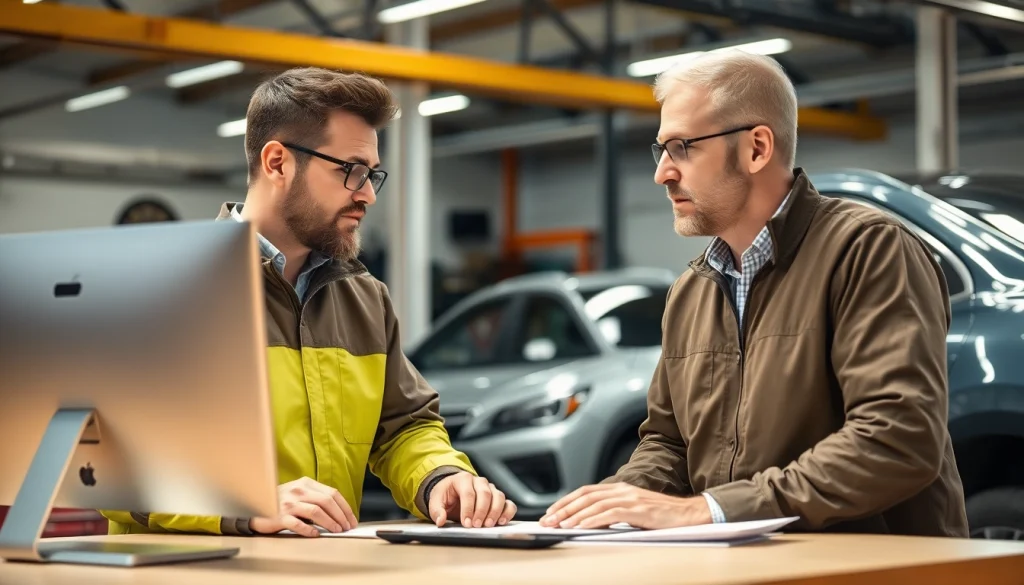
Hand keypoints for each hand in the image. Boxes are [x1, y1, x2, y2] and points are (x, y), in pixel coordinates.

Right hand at [249, 477, 357, 536]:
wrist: (255, 506)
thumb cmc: (281, 502)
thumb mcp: (299, 494)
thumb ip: (316, 499)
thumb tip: (339, 515)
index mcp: (306, 483)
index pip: (332, 493)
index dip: (345, 507)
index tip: (351, 520)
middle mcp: (298, 490)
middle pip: (327, 501)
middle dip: (341, 516)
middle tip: (346, 527)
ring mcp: (288, 503)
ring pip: (316, 512)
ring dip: (330, 523)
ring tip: (336, 531)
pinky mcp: (279, 516)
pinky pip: (298, 524)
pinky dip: (309, 530)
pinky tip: (316, 535)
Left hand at [427, 471, 516, 527]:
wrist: (453, 491)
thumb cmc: (446, 495)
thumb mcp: (436, 500)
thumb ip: (436, 510)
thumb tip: (440, 520)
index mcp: (463, 479)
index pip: (468, 493)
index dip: (468, 509)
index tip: (466, 523)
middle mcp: (479, 481)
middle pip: (485, 494)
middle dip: (482, 511)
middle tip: (477, 526)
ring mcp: (491, 488)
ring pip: (499, 496)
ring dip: (495, 512)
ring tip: (488, 525)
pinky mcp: (498, 498)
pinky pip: (508, 503)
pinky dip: (507, 512)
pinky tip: (501, 521)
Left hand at [538, 482, 711, 528]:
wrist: (691, 515)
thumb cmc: (663, 517)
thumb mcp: (634, 512)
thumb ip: (614, 513)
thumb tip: (590, 523)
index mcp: (620, 489)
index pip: (586, 492)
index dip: (566, 501)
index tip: (551, 513)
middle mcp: (623, 490)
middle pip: (585, 496)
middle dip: (563, 508)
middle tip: (547, 520)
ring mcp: (631, 498)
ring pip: (594, 504)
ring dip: (573, 515)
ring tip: (559, 525)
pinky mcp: (638, 510)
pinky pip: (609, 513)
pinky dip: (592, 519)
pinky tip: (580, 526)